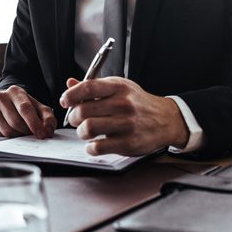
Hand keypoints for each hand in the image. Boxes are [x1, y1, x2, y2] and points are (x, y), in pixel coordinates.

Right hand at [0, 85, 56, 138]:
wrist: (7, 104)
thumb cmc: (25, 107)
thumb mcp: (40, 109)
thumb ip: (48, 119)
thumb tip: (48, 132)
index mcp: (15, 91)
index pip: (25, 108)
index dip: (34, 123)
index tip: (42, 134)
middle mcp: (0, 96)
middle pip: (15, 121)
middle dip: (26, 132)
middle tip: (31, 134)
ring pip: (6, 130)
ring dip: (17, 136)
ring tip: (21, 132)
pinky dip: (6, 137)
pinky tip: (11, 131)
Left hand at [60, 77, 188, 155]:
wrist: (166, 119)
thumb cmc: (137, 102)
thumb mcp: (119, 88)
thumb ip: (94, 87)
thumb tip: (70, 84)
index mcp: (118, 87)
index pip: (88, 87)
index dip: (71, 95)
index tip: (64, 101)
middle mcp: (122, 104)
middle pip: (83, 110)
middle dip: (73, 117)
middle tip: (76, 120)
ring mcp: (126, 124)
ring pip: (88, 128)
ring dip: (81, 132)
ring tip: (85, 131)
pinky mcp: (128, 143)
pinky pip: (98, 147)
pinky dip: (90, 148)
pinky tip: (93, 144)